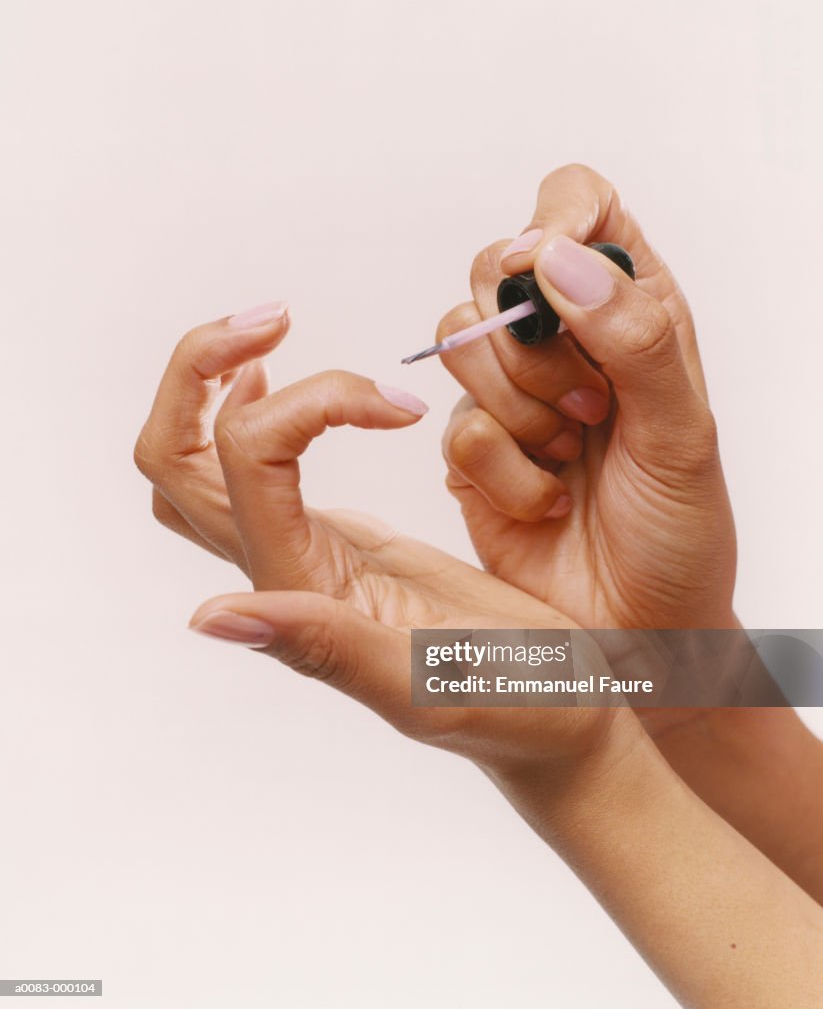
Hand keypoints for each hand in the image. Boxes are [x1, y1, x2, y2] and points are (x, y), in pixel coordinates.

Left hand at [135, 310, 614, 775]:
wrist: (554, 717)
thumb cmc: (517, 706)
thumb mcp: (430, 680)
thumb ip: (325, 646)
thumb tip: (208, 615)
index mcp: (304, 588)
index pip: (247, 458)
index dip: (313, 403)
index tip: (401, 406)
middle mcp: (285, 568)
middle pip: (176, 458)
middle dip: (201, 371)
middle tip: (272, 317)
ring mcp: (304, 553)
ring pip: (199, 463)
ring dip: (211, 385)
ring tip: (266, 332)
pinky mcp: (336, 542)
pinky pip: (251, 469)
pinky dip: (249, 408)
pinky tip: (275, 382)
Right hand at [440, 164, 735, 628]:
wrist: (638, 626)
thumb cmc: (679, 533)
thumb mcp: (683, 433)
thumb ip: (634, 335)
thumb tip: (557, 257)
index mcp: (631, 310)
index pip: (580, 205)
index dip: (556, 220)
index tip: (547, 270)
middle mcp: (565, 340)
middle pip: (494, 269)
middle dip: (534, 348)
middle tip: (592, 410)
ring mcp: (511, 393)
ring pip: (461, 343)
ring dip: (520, 413)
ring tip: (571, 457)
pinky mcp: (472, 447)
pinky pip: (455, 426)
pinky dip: (505, 472)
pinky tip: (547, 498)